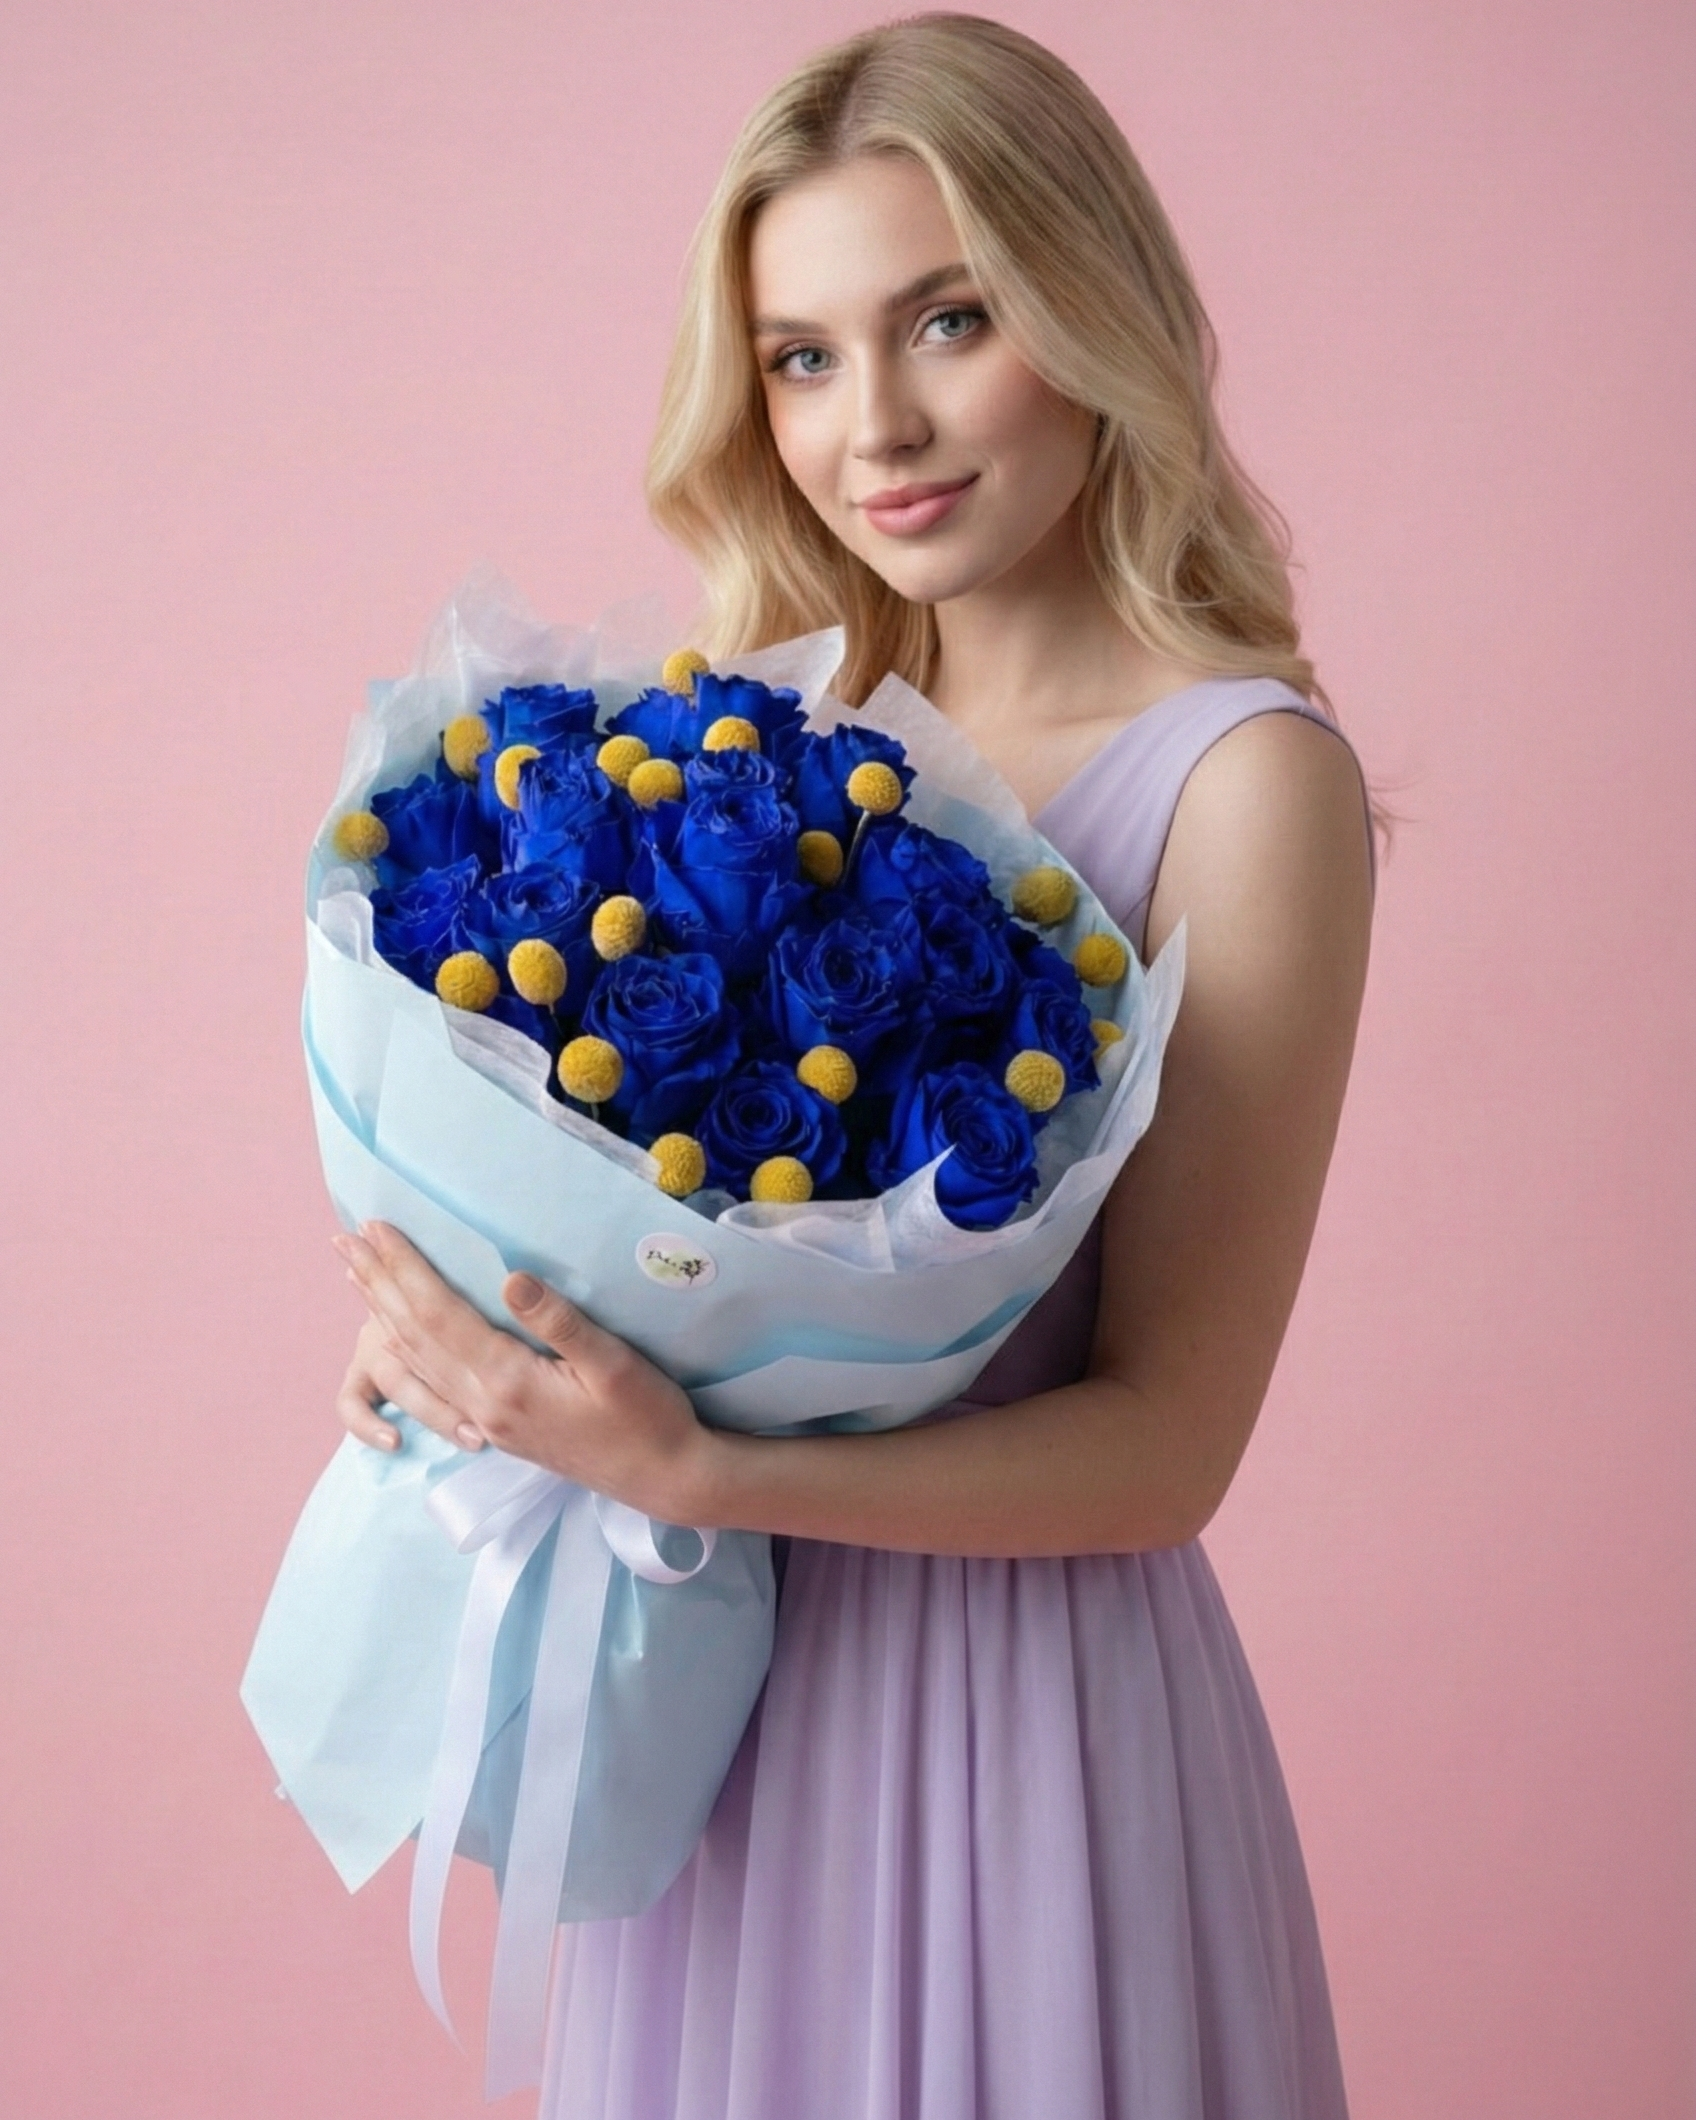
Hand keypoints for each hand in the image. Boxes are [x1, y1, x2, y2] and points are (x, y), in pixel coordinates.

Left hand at [332, 1221, 712, 1522]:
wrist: (663, 1478)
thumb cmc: (648, 1417)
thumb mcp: (614, 1364)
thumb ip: (559, 1322)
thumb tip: (511, 1276)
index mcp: (507, 1383)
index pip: (439, 1314)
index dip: (406, 1268)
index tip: (377, 1227)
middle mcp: (482, 1404)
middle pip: (414, 1335)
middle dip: (378, 1283)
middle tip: (345, 1239)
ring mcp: (485, 1421)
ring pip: (416, 1361)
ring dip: (382, 1313)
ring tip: (356, 1276)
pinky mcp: (495, 1428)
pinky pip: (431, 1383)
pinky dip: (406, 1349)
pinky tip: (399, 1334)